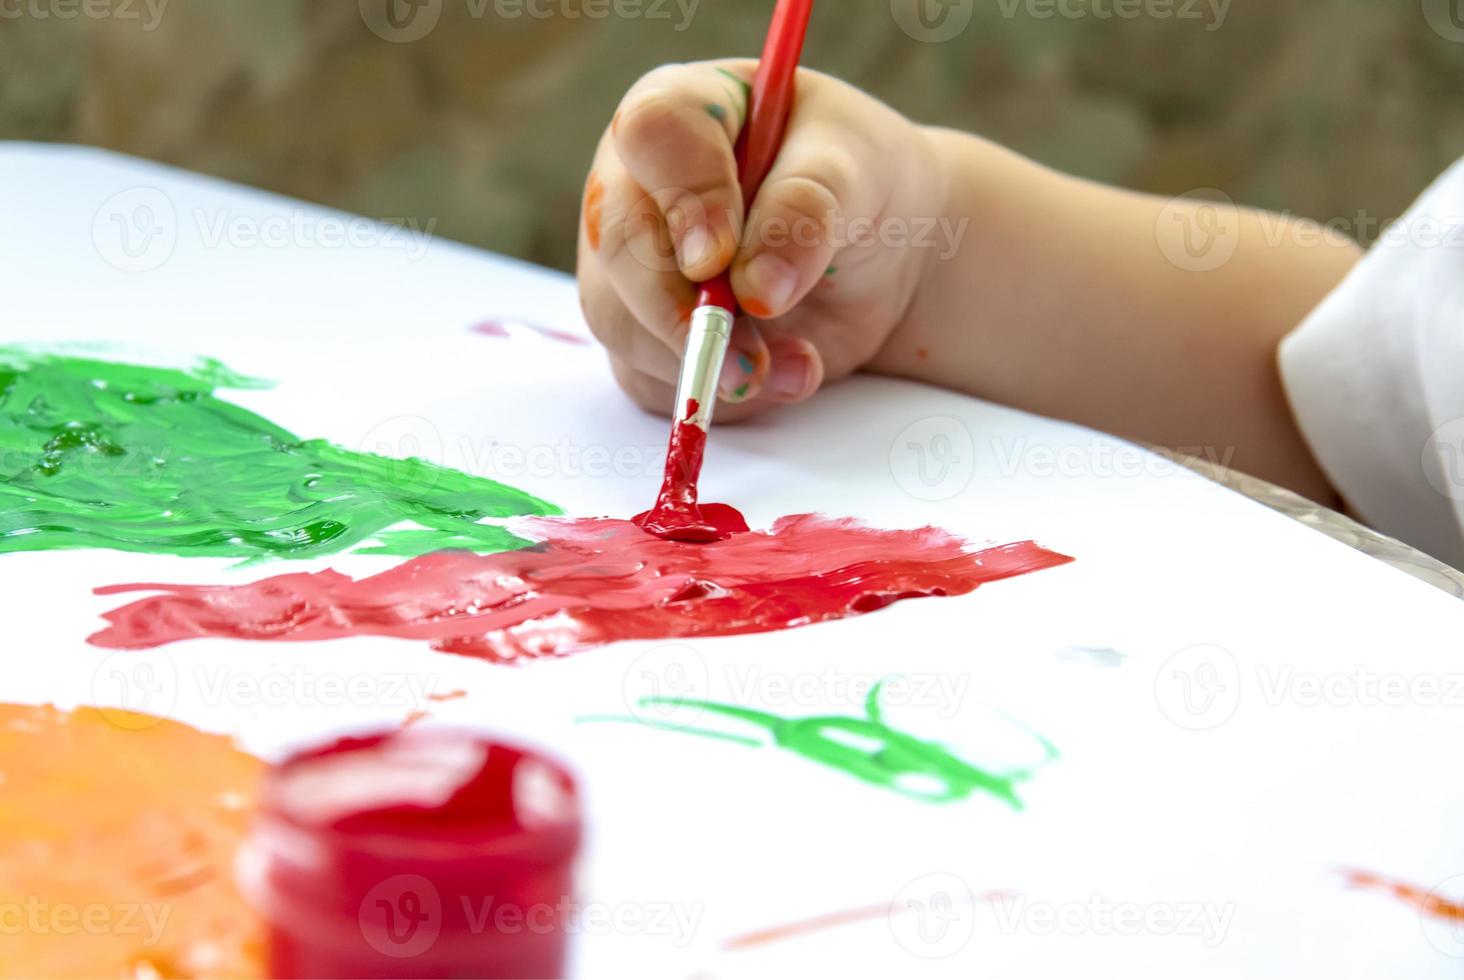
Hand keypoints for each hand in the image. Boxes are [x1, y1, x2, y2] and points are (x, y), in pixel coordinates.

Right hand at [576, 60, 948, 419]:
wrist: (880, 256)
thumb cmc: (859, 184)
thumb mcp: (853, 173)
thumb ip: (804, 212)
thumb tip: (756, 288)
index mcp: (683, 112)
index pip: (654, 134)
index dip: (684, 197)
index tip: (719, 259)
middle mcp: (637, 186)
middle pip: (621, 245)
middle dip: (683, 313)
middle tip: (748, 359)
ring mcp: (631, 266)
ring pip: (624, 324)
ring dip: (707, 364)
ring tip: (795, 367)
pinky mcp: (646, 336)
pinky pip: (651, 380)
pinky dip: (717, 396)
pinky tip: (778, 376)